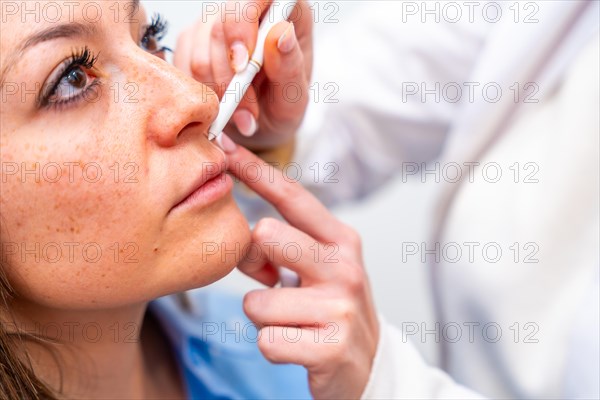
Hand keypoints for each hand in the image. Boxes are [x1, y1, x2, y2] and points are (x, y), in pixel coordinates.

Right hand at [174, 0, 312, 150]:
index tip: (243, 66)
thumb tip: (281, 34)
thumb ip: (290, 67)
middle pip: (219, 25)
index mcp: (284, 11)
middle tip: (247, 113)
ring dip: (217, 92)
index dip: (242, 26)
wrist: (261, 126)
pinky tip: (220, 107)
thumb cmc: (283, 108)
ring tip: (240, 116)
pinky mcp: (191, 41)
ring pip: (199, 51)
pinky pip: (183, 67)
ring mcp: (215, 23)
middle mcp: (247, 9)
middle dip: (229, 76)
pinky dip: (200, 94)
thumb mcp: (294, 98)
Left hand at [225, 140, 378, 398]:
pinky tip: (297, 346)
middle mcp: (345, 267)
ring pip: (257, 302)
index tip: (226, 146)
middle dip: (255, 263)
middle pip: (266, 235)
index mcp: (341, 240)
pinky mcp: (330, 347)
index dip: (255, 170)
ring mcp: (340, 307)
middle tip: (271, 281)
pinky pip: (266, 341)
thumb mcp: (319, 269)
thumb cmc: (331, 308)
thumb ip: (286, 244)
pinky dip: (273, 347)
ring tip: (293, 322)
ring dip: (265, 317)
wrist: (366, 366)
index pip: (292, 196)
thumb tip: (245, 234)